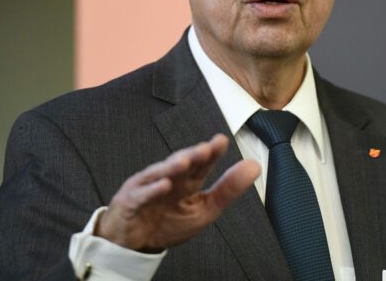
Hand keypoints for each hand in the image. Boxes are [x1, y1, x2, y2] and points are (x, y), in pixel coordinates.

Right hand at [95, 133, 260, 251]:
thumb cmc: (169, 222)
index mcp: (187, 180)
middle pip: (181, 163)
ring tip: (186, 160)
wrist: (136, 244)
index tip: (221, 141)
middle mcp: (168, 178)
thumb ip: (228, 189)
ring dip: (173, 167)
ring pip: (160, 173)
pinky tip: (164, 185)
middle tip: (206, 148)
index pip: (201, 164)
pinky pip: (142, 195)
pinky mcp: (131, 201)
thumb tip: (254, 166)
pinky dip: (152, 190)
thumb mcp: (204, 209)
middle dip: (193, 155)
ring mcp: (147, 187)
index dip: (211, 153)